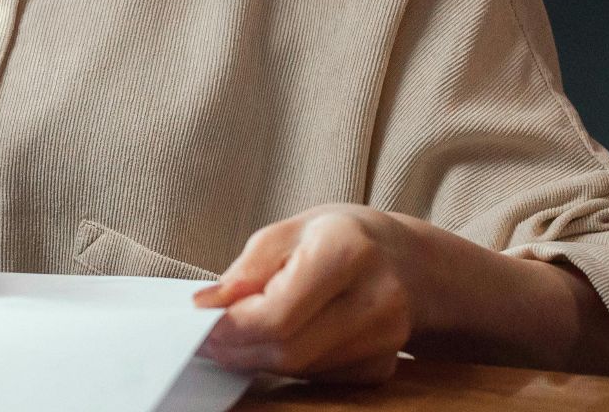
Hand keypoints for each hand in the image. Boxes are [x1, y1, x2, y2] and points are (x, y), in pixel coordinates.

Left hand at [192, 204, 417, 383]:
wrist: (407, 261)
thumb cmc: (340, 237)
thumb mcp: (288, 232)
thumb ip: (247, 270)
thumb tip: (208, 305)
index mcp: (347, 251)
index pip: (278, 313)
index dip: (231, 326)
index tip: (201, 321)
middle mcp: (377, 299)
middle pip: (288, 349)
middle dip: (239, 348)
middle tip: (209, 337)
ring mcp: (386, 340)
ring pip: (300, 368)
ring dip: (259, 357)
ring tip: (240, 334)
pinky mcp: (382, 367)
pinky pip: (319, 376)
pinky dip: (289, 363)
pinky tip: (282, 339)